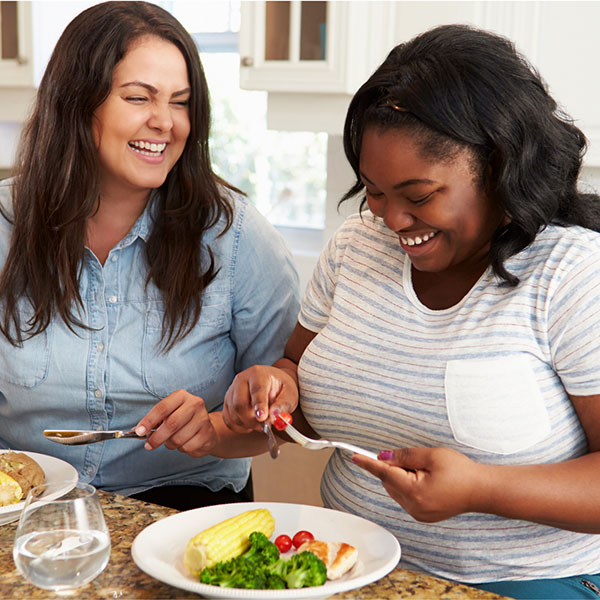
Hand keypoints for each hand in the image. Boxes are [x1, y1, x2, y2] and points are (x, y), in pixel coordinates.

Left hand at [134, 389, 217, 457]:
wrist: (207, 428)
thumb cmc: (183, 420)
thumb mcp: (168, 415)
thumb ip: (154, 422)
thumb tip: (137, 431)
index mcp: (182, 396)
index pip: (162, 408)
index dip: (149, 421)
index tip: (139, 431)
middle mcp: (195, 404)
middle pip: (171, 424)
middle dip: (156, 438)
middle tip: (148, 445)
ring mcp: (203, 419)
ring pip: (178, 438)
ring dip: (170, 444)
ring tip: (172, 441)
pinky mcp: (208, 434)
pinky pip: (187, 447)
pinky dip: (181, 449)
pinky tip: (185, 443)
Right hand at [223, 365, 297, 432]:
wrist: (272, 384)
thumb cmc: (281, 388)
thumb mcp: (290, 394)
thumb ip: (283, 405)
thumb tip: (273, 417)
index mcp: (258, 374)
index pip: (257, 390)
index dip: (259, 405)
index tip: (262, 418)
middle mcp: (241, 379)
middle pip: (240, 404)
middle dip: (252, 420)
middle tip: (265, 427)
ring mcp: (232, 390)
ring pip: (234, 413)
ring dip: (248, 424)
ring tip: (261, 423)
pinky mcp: (227, 402)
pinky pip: (228, 419)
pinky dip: (240, 427)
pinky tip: (251, 423)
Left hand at [353, 447, 484, 521]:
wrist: (481, 490)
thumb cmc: (461, 471)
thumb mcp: (431, 456)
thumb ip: (404, 456)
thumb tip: (384, 457)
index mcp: (415, 492)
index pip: (384, 474)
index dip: (368, 463)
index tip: (355, 456)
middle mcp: (414, 506)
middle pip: (389, 481)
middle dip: (394, 467)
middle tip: (414, 459)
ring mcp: (418, 514)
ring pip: (396, 489)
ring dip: (401, 477)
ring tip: (426, 471)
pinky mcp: (423, 515)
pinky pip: (405, 497)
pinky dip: (408, 486)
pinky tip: (427, 480)